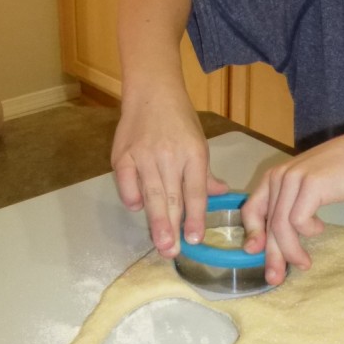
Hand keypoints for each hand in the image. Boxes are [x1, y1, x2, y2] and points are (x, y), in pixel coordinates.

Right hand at [111, 91, 227, 257]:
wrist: (152, 92)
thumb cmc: (179, 119)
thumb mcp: (200, 143)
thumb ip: (205, 173)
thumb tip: (221, 194)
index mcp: (193, 153)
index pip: (195, 191)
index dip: (195, 216)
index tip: (194, 238)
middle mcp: (169, 155)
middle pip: (171, 197)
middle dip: (172, 227)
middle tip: (172, 252)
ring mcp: (143, 155)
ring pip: (150, 195)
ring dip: (155, 222)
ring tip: (159, 244)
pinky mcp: (122, 155)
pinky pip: (126, 185)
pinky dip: (132, 199)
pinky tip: (139, 208)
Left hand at [241, 131, 343, 285]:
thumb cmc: (339, 174)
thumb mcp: (306, 188)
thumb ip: (290, 206)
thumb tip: (277, 240)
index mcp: (274, 177)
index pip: (251, 209)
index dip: (252, 233)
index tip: (256, 253)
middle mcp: (279, 176)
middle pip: (268, 223)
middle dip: (271, 254)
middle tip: (275, 277)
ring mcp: (294, 179)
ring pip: (282, 226)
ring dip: (291, 250)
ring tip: (304, 263)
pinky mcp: (311, 185)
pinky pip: (299, 220)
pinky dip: (309, 231)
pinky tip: (321, 227)